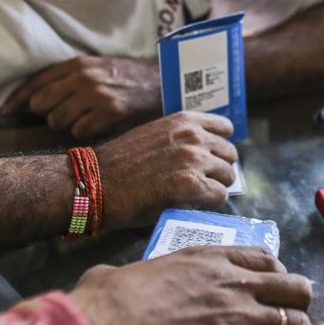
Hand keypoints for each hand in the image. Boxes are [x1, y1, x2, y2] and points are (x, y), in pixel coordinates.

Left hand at [1, 56, 160, 138]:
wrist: (163, 83)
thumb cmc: (126, 78)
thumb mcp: (96, 67)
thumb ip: (67, 78)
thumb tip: (32, 99)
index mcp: (77, 64)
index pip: (35, 82)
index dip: (16, 99)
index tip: (5, 112)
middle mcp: (83, 78)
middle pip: (41, 105)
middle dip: (47, 113)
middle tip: (62, 114)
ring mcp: (96, 96)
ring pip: (58, 120)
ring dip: (67, 124)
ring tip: (84, 118)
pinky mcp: (109, 113)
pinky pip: (79, 131)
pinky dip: (85, 131)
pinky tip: (97, 124)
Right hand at [70, 246, 323, 324]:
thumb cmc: (102, 305)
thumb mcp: (116, 274)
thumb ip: (122, 275)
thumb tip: (103, 279)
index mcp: (206, 260)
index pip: (262, 259)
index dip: (276, 276)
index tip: (274, 291)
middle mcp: (231, 284)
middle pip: (291, 287)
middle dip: (297, 305)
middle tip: (289, 323)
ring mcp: (237, 319)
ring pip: (295, 324)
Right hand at [94, 111, 236, 228]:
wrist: (93, 182)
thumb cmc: (120, 164)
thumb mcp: (155, 136)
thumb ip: (181, 140)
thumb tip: (207, 155)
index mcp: (184, 120)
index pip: (225, 129)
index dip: (219, 147)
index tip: (210, 159)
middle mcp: (193, 136)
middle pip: (230, 154)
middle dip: (218, 170)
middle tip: (200, 183)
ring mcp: (193, 160)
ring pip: (227, 177)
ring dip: (214, 187)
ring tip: (193, 195)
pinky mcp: (190, 185)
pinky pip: (218, 197)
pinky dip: (207, 204)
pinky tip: (188, 205)